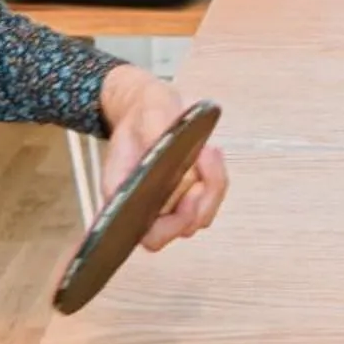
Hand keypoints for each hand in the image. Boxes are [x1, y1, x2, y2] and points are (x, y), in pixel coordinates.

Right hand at [98, 66, 227, 251]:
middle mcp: (154, 209)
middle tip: (203, 162)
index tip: (188, 195)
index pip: (153, 237)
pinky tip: (210, 150)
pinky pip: (213, 191)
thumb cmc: (140, 117)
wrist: (150, 106)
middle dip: (201, 200)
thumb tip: (165, 157)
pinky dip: (216, 173)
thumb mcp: (144, 120)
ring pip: (205, 211)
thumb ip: (153, 140)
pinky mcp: (195, 189)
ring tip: (207, 150)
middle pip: (187, 226)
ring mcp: (176, 201)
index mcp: (128, 202)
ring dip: (211, 183)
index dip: (173, 227)